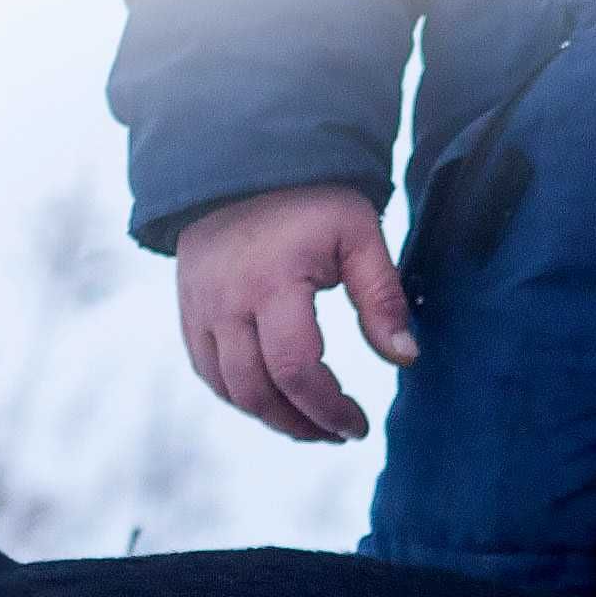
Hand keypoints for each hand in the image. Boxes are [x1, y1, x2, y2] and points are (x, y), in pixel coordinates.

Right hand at [172, 185, 418, 443]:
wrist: (242, 165)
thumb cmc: (311, 201)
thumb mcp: (359, 234)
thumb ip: (383, 297)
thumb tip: (406, 358)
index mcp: (272, 282)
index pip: (295, 370)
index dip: (328, 408)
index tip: (358, 424)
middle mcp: (226, 301)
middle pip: (257, 391)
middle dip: (303, 424)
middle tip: (340, 432)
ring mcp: (200, 307)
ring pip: (228, 389)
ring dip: (272, 418)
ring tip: (313, 423)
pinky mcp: (189, 309)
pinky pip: (207, 371)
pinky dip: (241, 396)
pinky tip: (276, 400)